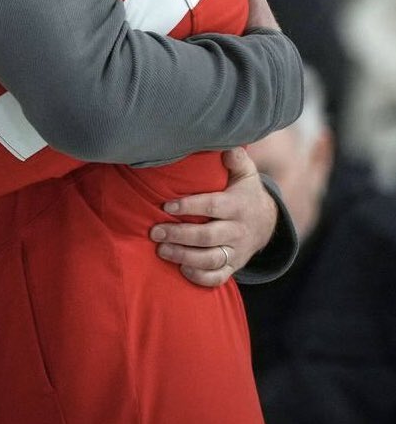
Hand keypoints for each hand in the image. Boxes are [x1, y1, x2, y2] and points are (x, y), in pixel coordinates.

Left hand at [149, 147, 277, 286]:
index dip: (189, 206)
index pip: (212, 206)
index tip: (166, 204)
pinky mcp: (234, 266)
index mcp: (237, 205)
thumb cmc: (245, 192)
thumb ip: (236, 158)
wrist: (268, 223)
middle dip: (179, 235)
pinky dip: (200, 277)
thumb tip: (226, 145)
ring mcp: (236, 251)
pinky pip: (218, 278)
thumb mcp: (245, 173)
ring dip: (184, 256)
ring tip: (161, 250)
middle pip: (207, 236)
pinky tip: (181, 269)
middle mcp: (238, 230)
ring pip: (211, 259)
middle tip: (154, 231)